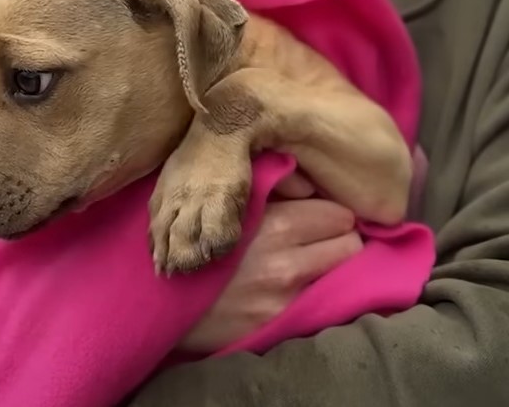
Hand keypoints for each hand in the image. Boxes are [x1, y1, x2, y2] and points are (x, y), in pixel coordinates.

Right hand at [178, 172, 362, 353]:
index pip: (339, 214)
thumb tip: (309, 182)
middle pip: (350, 245)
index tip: (318, 216)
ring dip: (328, 266)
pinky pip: (319, 303)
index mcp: (276, 225)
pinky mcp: (278, 326)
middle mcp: (286, 264)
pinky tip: (290, 287)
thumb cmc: (193, 237)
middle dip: (337, 239)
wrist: (158, 296)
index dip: (330, 213)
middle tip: (318, 239)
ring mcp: (284, 300)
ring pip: (341, 275)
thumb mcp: (227, 200)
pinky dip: (312, 292)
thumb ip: (271, 185)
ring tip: (307, 261)